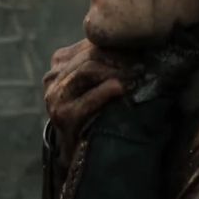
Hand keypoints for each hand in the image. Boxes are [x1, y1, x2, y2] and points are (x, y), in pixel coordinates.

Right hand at [43, 39, 139, 165]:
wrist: (79, 154)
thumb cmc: (96, 115)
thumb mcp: (97, 82)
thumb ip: (107, 63)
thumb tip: (139, 44)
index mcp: (60, 63)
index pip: (90, 43)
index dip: (118, 44)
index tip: (143, 47)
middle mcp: (54, 78)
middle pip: (90, 55)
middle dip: (120, 57)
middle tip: (144, 62)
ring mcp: (55, 97)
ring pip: (87, 70)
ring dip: (116, 71)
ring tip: (137, 74)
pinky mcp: (63, 116)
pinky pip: (87, 99)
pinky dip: (105, 92)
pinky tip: (121, 88)